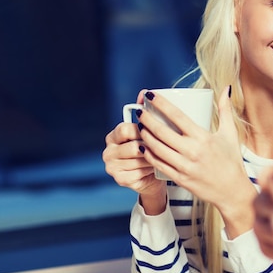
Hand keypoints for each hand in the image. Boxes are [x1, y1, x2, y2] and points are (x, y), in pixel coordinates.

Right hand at [102, 90, 166, 213]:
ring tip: (163, 156)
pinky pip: (139, 173)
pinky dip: (150, 170)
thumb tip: (145, 93)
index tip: (154, 131)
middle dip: (150, 146)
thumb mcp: (148, 130)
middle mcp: (108, 151)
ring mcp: (112, 167)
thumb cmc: (152, 148)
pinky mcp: (120, 180)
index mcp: (113, 136)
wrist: (152, 175)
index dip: (142, 130)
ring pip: (138, 160)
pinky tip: (156, 167)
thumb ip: (145, 112)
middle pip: (133, 147)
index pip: (125, 129)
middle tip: (164, 146)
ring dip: (154, 158)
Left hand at [138, 86, 256, 237]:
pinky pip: (158, 164)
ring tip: (139, 126)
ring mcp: (184, 166)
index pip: (177, 116)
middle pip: (161, 132)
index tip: (151, 96)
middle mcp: (192, 151)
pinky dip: (148, 154)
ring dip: (145, 136)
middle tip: (140, 111)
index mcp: (203, 138)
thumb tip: (226, 89)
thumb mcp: (230, 133)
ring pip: (156, 148)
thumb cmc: (231, 161)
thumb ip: (226, 110)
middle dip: (146, 119)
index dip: (161, 104)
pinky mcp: (179, 179)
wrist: (232, 191)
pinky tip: (143, 146)